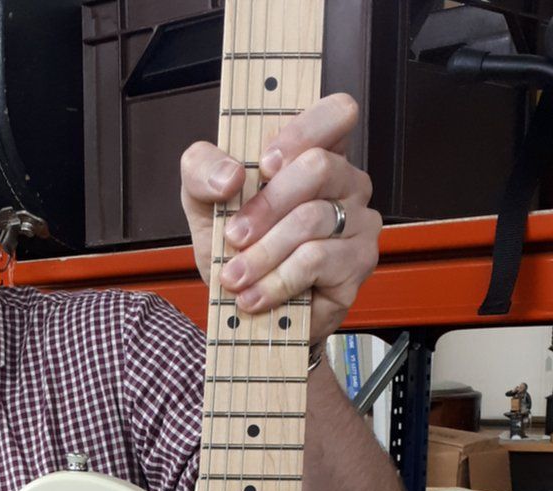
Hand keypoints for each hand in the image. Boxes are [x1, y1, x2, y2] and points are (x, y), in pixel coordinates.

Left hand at [180, 93, 381, 344]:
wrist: (244, 306)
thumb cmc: (234, 246)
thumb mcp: (202, 200)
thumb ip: (201, 170)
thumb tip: (231, 175)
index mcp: (316, 151)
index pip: (336, 114)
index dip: (301, 132)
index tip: (264, 166)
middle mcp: (346, 181)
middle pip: (318, 167)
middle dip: (266, 206)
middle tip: (234, 236)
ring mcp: (359, 221)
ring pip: (312, 220)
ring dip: (263, 253)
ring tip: (235, 277)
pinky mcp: (358, 264)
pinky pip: (317, 261)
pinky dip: (277, 281)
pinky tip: (255, 296)